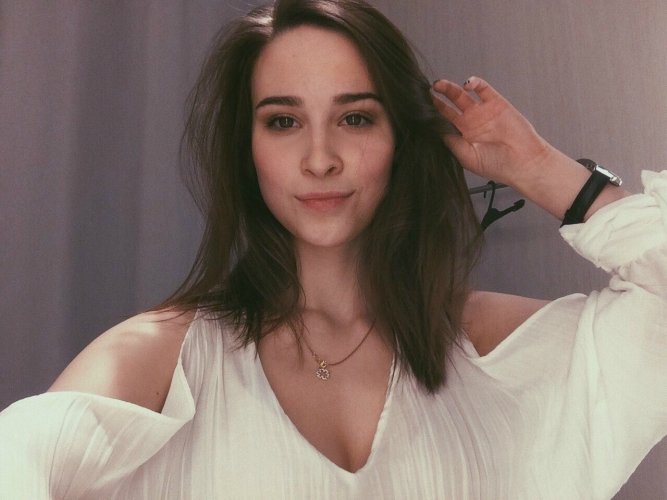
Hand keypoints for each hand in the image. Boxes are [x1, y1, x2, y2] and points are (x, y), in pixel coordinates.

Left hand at [431, 77, 551, 187]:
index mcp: (462, 136)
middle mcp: (471, 122)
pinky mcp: (496, 103)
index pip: (443, 120)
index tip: (420, 108)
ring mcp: (482, 112)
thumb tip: (434, 129)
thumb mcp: (466, 157)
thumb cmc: (496, 165)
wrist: (523, 162)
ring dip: (450, 88)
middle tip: (427, 91)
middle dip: (438, 97)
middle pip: (450, 105)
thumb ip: (451, 142)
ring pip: (463, 95)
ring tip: (439, 85)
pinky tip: (466, 84)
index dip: (433, 113)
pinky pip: (483, 89)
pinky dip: (475, 83)